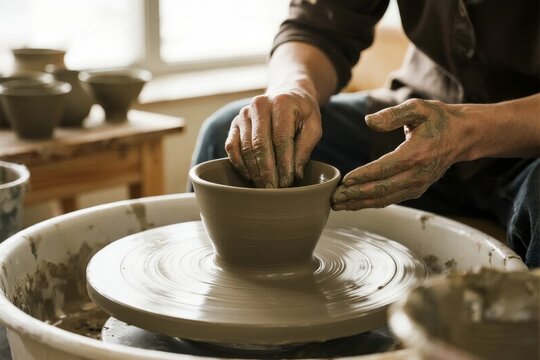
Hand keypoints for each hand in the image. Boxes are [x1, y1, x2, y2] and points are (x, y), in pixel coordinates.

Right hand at [225, 89, 321, 187]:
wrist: (286, 95)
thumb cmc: (302, 114)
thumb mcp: (313, 126)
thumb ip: (306, 148)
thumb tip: (296, 173)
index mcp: (281, 103)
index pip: (281, 138)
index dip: (283, 162)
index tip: (287, 182)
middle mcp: (259, 105)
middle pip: (260, 144)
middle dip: (267, 170)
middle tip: (273, 190)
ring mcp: (243, 114)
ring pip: (245, 147)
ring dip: (254, 170)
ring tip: (264, 187)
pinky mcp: (234, 124)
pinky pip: (231, 147)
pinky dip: (239, 164)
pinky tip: (249, 176)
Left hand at [332, 99, 466, 209]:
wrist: (462, 135)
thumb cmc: (437, 119)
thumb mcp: (418, 108)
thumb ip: (392, 114)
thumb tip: (368, 121)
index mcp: (416, 154)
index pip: (385, 168)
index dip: (364, 175)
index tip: (345, 180)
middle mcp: (417, 174)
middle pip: (382, 189)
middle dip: (356, 195)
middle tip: (334, 198)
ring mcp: (418, 184)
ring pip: (385, 198)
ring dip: (360, 203)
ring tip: (338, 204)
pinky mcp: (416, 189)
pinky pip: (391, 198)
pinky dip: (371, 202)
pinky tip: (354, 203)